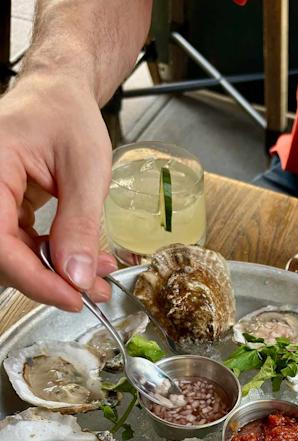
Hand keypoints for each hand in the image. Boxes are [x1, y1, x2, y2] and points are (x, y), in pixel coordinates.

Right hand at [0, 75, 115, 310]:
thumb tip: (77, 276)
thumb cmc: (66, 114)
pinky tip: (83, 261)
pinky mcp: (3, 209)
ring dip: (55, 273)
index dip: (35, 279)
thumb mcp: (85, 170)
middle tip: (93, 291)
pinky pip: (20, 246)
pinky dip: (52, 259)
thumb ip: (80, 224)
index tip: (72, 297)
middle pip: (3, 256)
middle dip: (50, 280)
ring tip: (97, 277)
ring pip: (12, 256)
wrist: (59, 94)